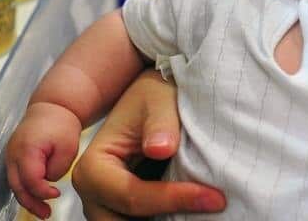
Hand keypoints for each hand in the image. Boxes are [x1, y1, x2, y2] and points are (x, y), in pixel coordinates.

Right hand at [6, 102, 82, 218]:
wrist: (51, 106)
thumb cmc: (61, 123)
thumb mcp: (67, 147)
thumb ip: (57, 169)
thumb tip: (48, 182)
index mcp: (27, 148)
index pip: (30, 179)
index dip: (43, 191)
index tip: (57, 193)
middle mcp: (13, 153)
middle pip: (17, 186)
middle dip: (31, 203)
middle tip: (46, 214)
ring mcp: (10, 154)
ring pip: (14, 184)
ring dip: (27, 199)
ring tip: (43, 211)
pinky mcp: (13, 156)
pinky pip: (16, 177)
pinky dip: (25, 188)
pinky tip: (37, 197)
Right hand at [72, 69, 226, 219]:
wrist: (155, 102)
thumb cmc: (154, 97)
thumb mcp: (158, 100)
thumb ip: (160, 123)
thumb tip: (160, 149)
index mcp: (93, 167)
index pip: (132, 197)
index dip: (174, 200)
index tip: (214, 197)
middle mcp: (93, 194)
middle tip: (208, 209)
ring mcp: (107, 207)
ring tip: (204, 211)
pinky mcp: (125, 213)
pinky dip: (168, 220)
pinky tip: (195, 211)